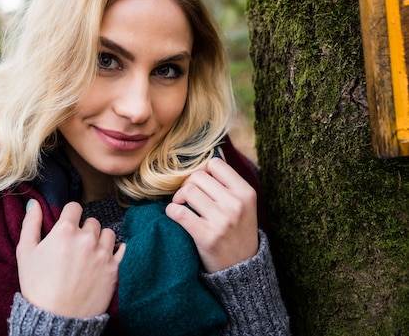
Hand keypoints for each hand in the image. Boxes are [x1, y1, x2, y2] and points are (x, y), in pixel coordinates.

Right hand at [16, 200, 124, 317]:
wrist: (55, 319)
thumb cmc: (37, 286)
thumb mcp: (25, 252)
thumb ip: (30, 223)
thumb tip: (33, 203)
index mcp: (65, 231)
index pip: (74, 207)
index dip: (68, 216)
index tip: (66, 226)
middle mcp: (87, 238)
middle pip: (91, 221)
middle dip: (83, 230)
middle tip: (74, 246)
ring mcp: (103, 254)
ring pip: (107, 233)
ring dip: (100, 239)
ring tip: (89, 253)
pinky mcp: (114, 269)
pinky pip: (121, 249)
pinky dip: (114, 250)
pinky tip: (104, 257)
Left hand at [165, 157, 258, 272]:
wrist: (242, 267)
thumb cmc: (237, 230)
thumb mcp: (243, 204)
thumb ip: (228, 181)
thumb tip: (214, 149)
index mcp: (246, 192)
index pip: (215, 164)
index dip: (202, 172)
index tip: (201, 185)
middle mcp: (235, 204)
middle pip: (197, 177)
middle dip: (187, 185)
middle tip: (187, 198)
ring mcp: (222, 220)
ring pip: (187, 191)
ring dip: (178, 198)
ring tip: (181, 206)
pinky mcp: (206, 236)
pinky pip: (178, 212)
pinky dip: (171, 212)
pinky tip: (176, 216)